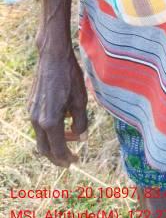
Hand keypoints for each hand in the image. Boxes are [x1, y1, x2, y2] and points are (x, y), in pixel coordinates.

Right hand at [27, 49, 87, 167]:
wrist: (53, 57)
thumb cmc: (70, 77)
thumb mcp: (81, 101)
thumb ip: (81, 123)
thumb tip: (82, 138)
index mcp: (50, 122)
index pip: (58, 149)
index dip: (67, 158)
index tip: (76, 161)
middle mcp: (37, 120)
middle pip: (45, 149)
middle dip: (57, 156)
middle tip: (70, 159)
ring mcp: (31, 112)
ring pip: (41, 137)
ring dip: (54, 141)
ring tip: (70, 135)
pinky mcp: (31, 105)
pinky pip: (39, 124)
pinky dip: (50, 130)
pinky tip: (63, 120)